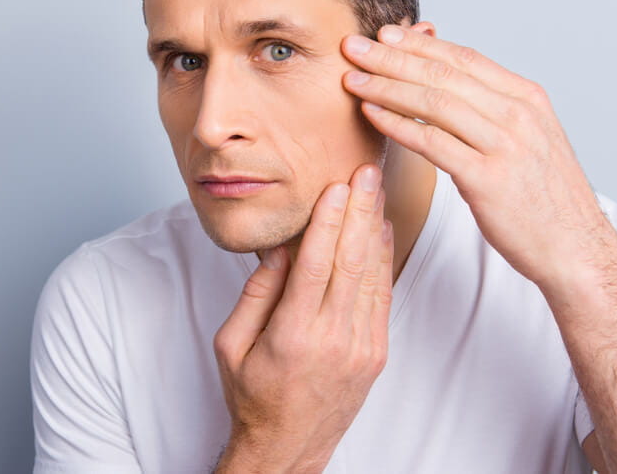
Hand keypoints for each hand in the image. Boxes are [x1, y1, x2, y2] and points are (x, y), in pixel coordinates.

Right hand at [212, 164, 393, 472]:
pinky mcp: (375, 352)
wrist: (288, 448)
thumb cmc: (253, 395)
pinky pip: (382, 296)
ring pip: (372, 274)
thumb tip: (279, 248)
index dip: (329, 221)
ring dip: (375, 226)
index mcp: (292, 335)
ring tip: (377, 188)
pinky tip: (381, 230)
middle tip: (366, 170)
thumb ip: (256, 294)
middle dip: (360, 210)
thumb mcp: (232, 345)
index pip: (316, 265)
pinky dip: (384, 259)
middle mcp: (332, 339)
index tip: (337, 185)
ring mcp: (360, 347)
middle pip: (351, 261)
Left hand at [341, 22, 612, 288]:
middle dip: (392, 56)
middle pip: (443, 73)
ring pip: (434, 102)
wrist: (575, 249)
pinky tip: (372, 114)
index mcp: (528, 98)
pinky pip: (432, 143)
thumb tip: (451, 85)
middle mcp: (518, 114)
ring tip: (353, 79)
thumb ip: (493, 109)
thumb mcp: (529, 139)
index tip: (385, 34)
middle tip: (354, 46)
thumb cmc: (545, 199)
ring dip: (387, 86)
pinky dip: (397, 124)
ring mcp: (505, 145)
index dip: (420, 43)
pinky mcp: (487, 178)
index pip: (464, 58)